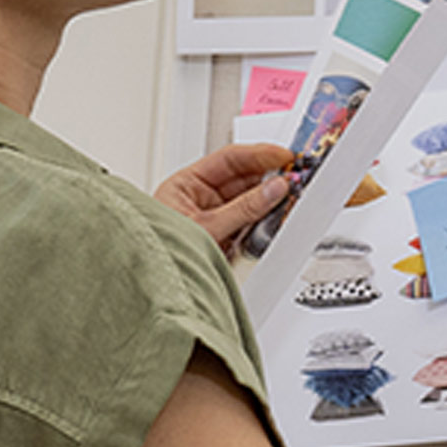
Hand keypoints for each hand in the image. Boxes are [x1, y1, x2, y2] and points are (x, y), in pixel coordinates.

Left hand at [154, 142, 292, 247]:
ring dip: (270, 199)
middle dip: (269, 177)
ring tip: (289, 197)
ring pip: (250, 201)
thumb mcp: (206, 228)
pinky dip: (266, 220)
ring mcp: (214, 219)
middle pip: (243, 179)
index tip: (283, 156)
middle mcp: (200, 200)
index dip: (259, 154)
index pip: (228, 160)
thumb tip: (274, 189)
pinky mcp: (225, 239)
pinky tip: (278, 216)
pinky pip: (250, 223)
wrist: (152, 291)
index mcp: (185, 185)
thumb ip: (244, 208)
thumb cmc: (160, 255)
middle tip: (294, 177)